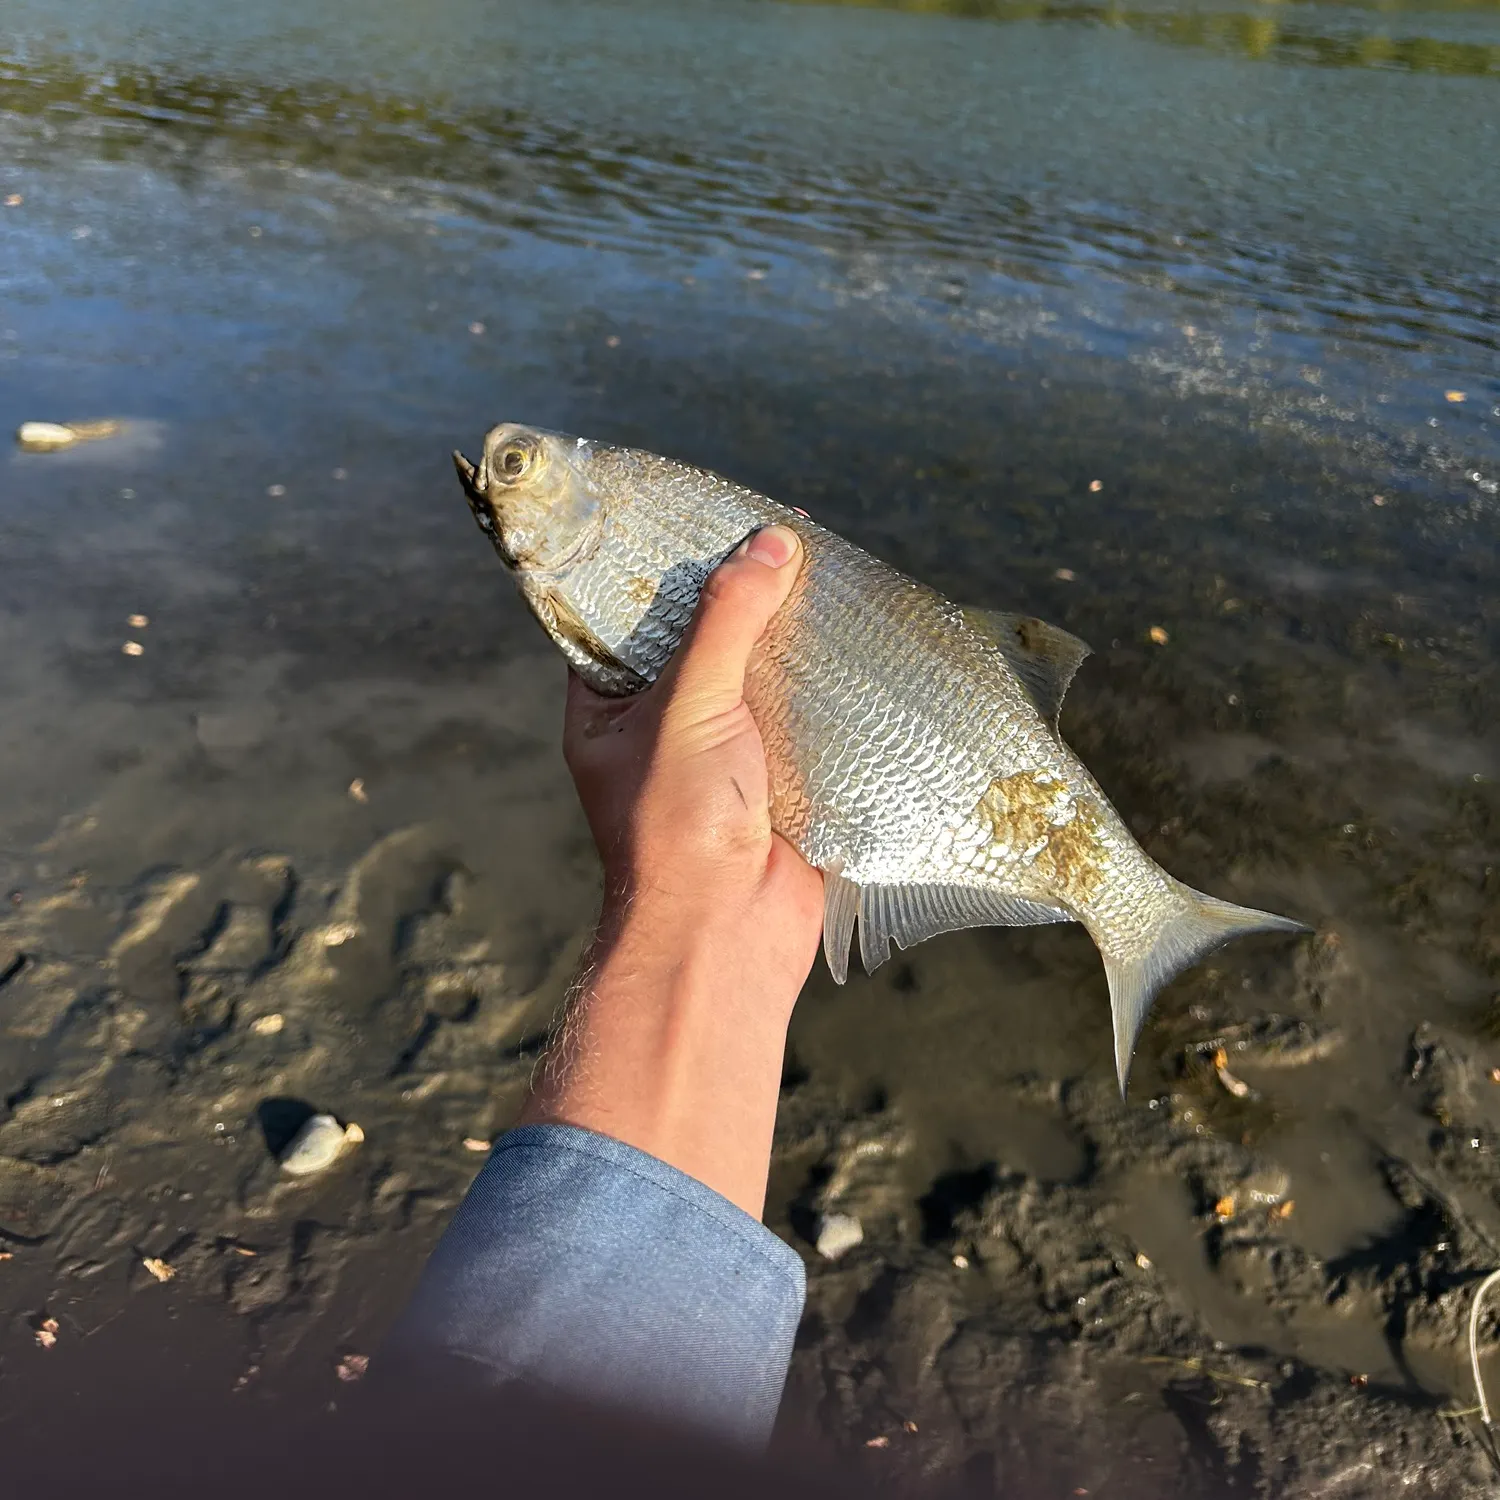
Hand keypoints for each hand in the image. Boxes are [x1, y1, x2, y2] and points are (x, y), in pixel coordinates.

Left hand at [520, 525, 823, 1217]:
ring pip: (756, 677)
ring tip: (821, 570)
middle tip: (775, 534)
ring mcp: (722, 756)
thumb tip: (771, 542)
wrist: (727, 936)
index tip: (696, 517)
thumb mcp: (688, 706)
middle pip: (701, 642)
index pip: (623, 620)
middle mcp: (662, 729)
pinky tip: (855, 635)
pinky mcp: (780, 779)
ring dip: (787, 638)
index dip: (657, 570)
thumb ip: (725, 621)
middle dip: (737, 596)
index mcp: (608, 710)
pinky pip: (802, 717)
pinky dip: (825, 683)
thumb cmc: (678, 823)